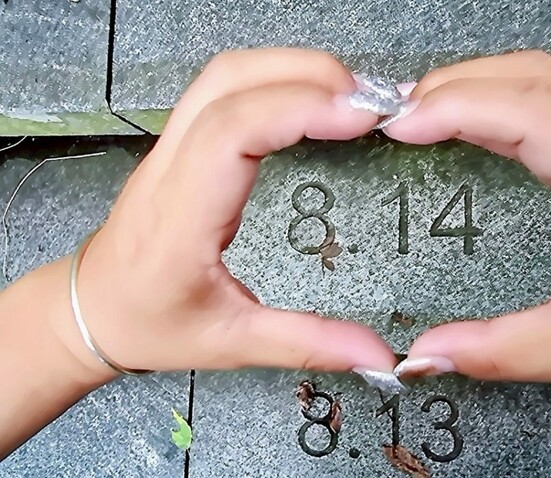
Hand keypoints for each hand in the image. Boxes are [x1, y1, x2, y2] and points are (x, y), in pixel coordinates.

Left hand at [53, 48, 396, 377]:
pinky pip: (224, 87)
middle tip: (368, 100)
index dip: (298, 110)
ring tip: (348, 93)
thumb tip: (377, 354)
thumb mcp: (231, 344)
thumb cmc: (149, 323)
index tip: (360, 117)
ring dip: (290, 68)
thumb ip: (308, 343)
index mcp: (181, 217)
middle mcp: (171, 169)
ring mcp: (171, 148)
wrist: (90, 309)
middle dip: (306, 75)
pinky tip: (310, 99)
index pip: (233, 133)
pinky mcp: (181, 143)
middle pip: (230, 81)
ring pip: (225, 74)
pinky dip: (274, 79)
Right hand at [386, 51, 550, 394]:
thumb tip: (421, 354)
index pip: (529, 113)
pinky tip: (481, 120)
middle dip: (459, 84)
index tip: (400, 124)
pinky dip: (512, 96)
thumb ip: (496, 350)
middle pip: (536, 78)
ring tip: (427, 111)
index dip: (457, 107)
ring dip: (486, 83)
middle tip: (398, 115)